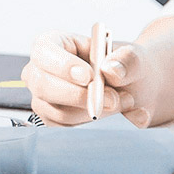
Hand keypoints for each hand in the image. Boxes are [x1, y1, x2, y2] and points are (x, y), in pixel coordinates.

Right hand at [20, 29, 159, 126]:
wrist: (132, 89)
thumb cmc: (124, 67)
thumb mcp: (133, 57)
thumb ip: (127, 60)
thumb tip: (111, 70)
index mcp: (54, 44)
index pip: (44, 51)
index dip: (62, 65)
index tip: (89, 76)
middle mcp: (41, 70)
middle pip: (43, 85)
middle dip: (80, 96)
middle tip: (113, 98)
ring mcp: (43, 98)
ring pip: (59, 112)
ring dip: (94, 112)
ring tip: (121, 102)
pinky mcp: (52, 120)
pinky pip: (67, 129)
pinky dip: (93, 126)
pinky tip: (111, 113)